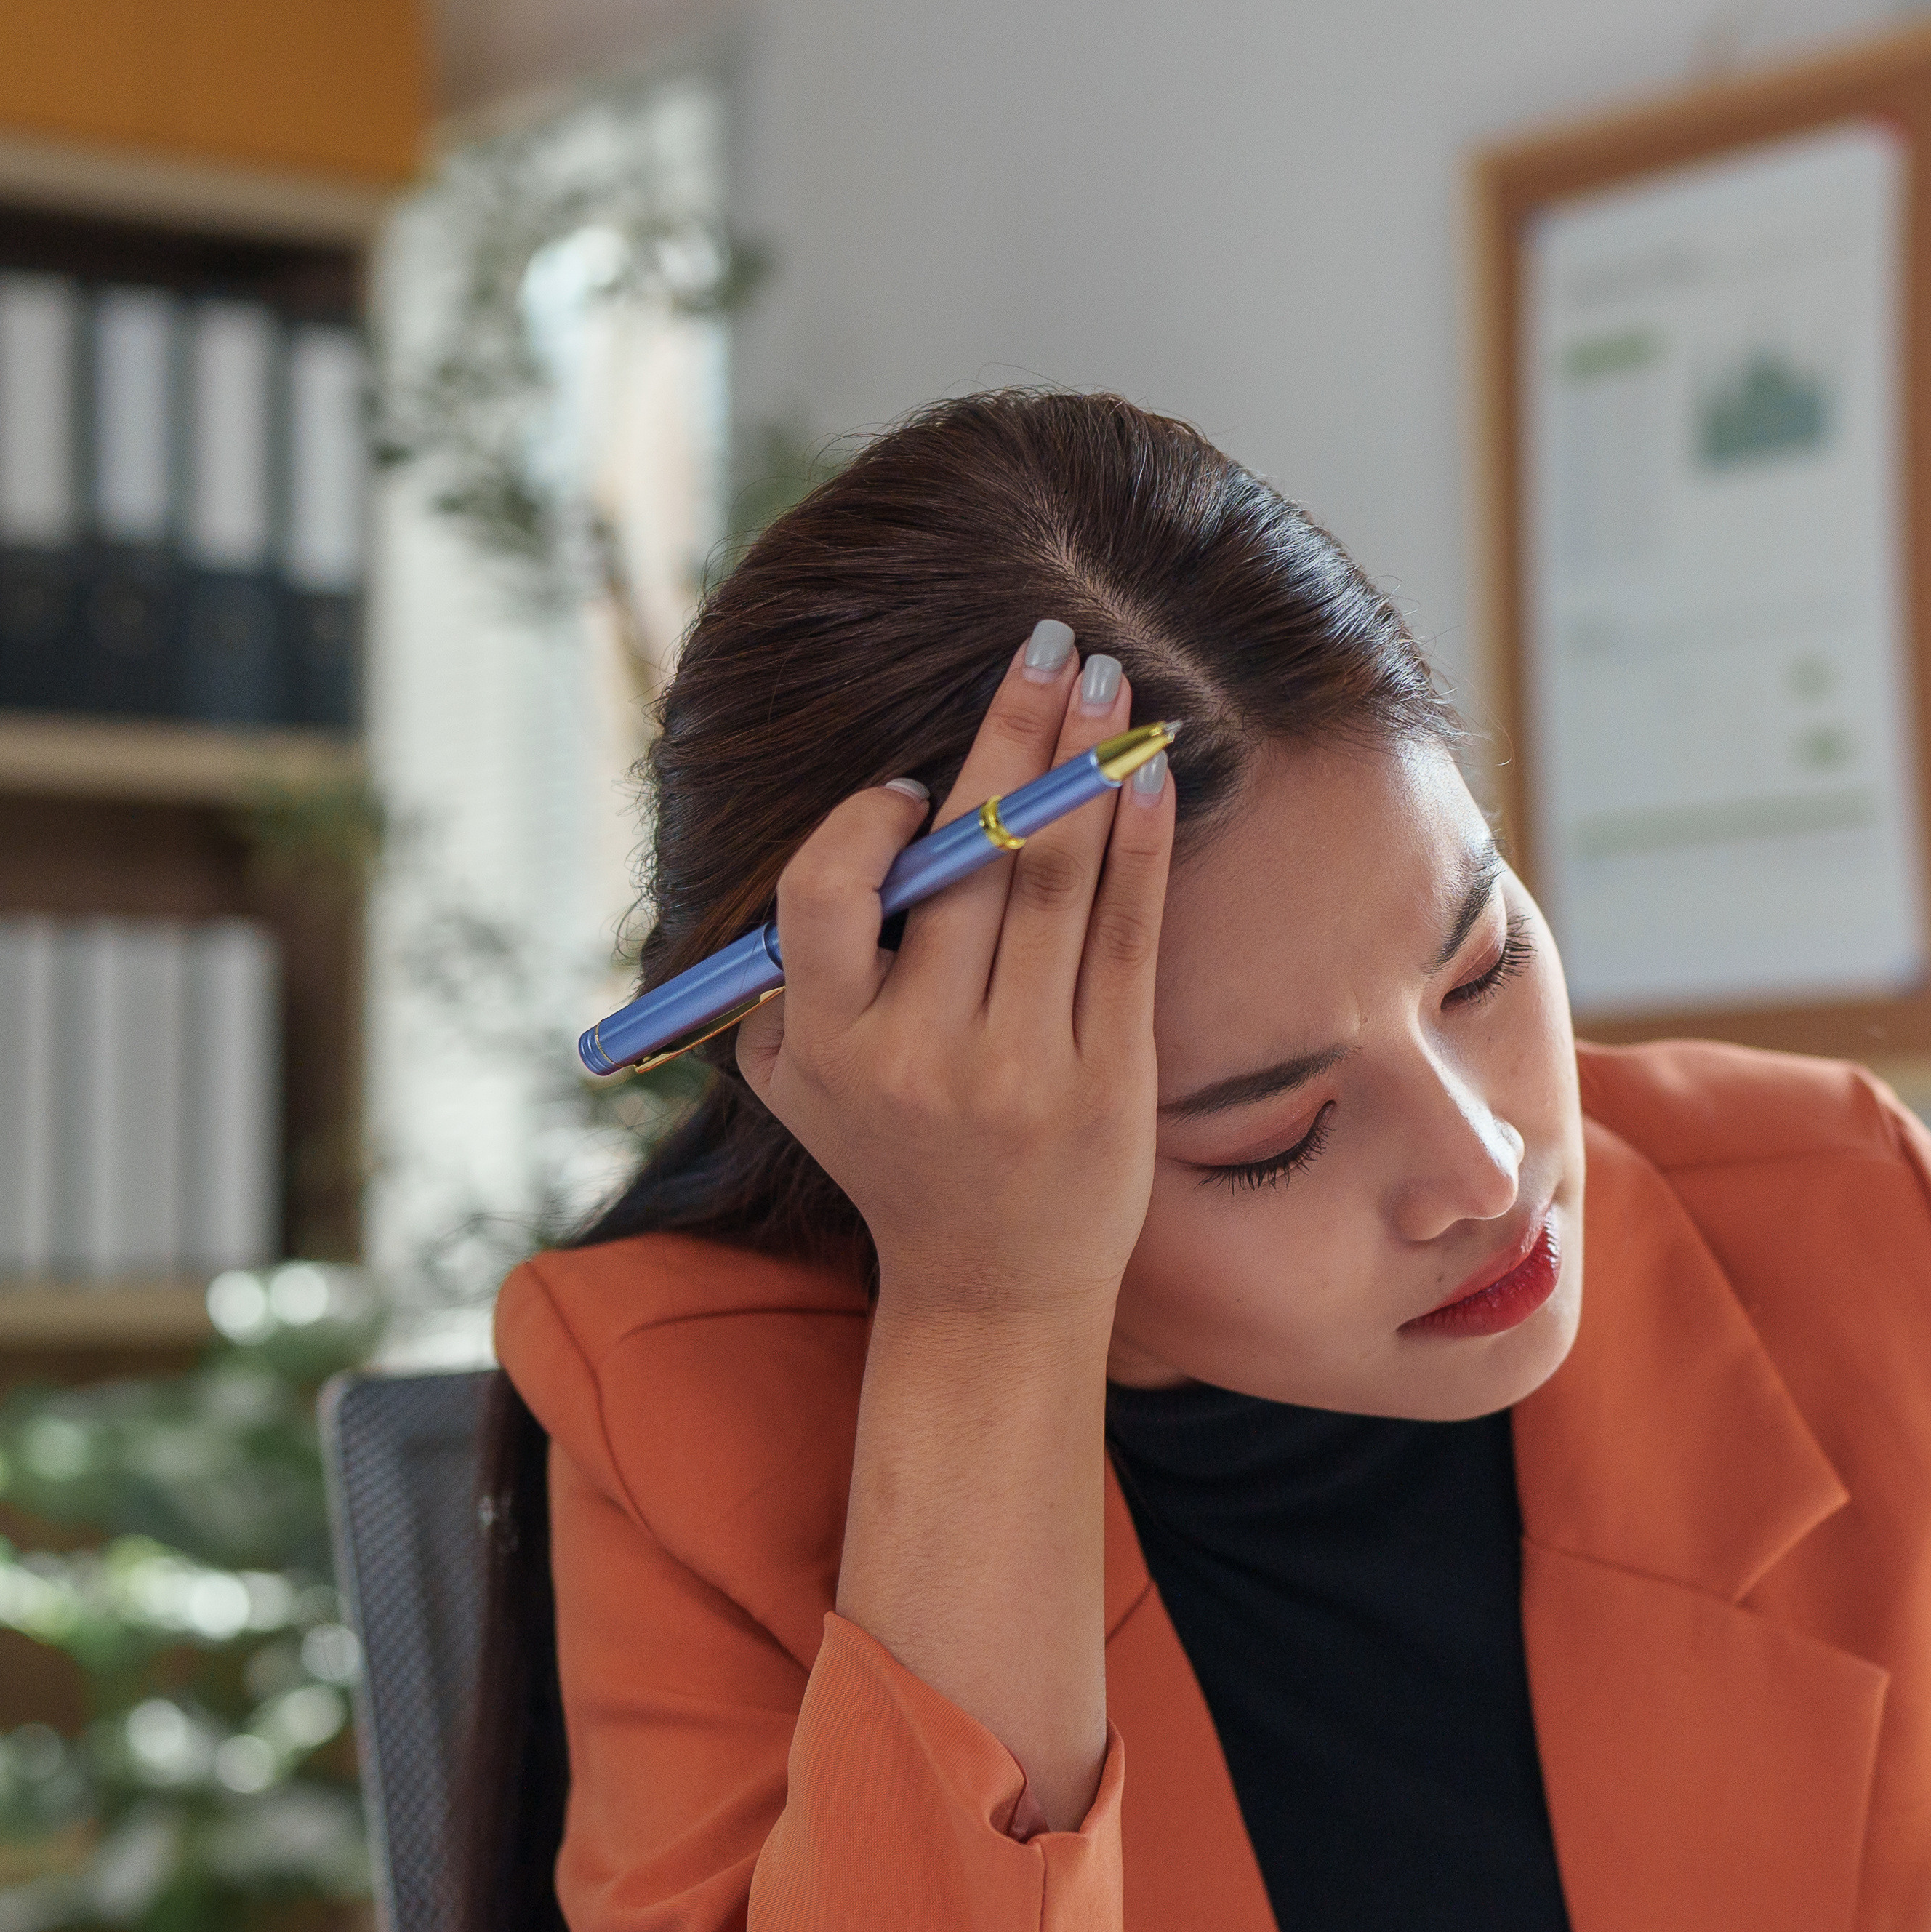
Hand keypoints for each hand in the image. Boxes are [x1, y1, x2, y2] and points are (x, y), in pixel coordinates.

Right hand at [738, 620, 1178, 1332]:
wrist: (992, 1288)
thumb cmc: (889, 1159)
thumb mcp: (796, 1086)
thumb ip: (781, 980)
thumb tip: (835, 839)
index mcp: (830, 1046)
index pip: (828, 900)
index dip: (865, 826)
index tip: (903, 785)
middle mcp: (924, 1056)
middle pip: (968, 863)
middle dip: (1011, 734)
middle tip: (1047, 643)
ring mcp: (1024, 1067)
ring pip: (1056, 881)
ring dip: (1085, 764)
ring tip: (1109, 681)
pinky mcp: (1111, 1077)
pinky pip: (1125, 934)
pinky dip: (1138, 844)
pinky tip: (1150, 775)